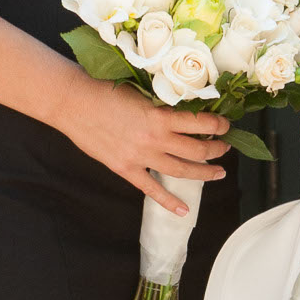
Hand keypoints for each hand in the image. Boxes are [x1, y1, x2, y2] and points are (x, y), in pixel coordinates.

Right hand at [60, 77, 231, 211]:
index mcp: (161, 116)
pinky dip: (169, 202)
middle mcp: (156, 139)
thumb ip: (162, 104)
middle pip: (198, 150)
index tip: (226, 125)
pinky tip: (184, 210)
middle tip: (225, 148)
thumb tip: (185, 109)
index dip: (219, 125)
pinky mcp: (126, 169)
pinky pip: (152, 189)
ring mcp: (141, 157)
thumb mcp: (141, 91)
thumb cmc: (104, 89)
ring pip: (182, 170)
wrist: (73, 102)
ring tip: (218, 172)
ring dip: (204, 173)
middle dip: (217, 149)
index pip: (202, 123)